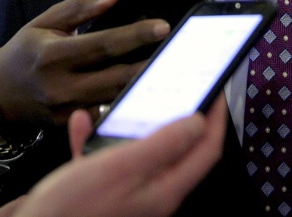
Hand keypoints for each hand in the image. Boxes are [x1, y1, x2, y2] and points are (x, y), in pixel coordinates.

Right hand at [0, 0, 170, 126]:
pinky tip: (153, 94)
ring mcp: (66, 110)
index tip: (164, 26)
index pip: (103, 44)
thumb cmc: (25, 52)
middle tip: (180, 52)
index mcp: (53, 55)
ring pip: (115, 98)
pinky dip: (129, 103)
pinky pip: (106, 114)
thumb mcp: (44, 22)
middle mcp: (60, 85)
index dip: (135, 34)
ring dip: (145, 86)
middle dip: (150, 64)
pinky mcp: (71, 126)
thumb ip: (79, 7)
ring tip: (174, 71)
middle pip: (115, 75)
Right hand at [0, 97, 226, 216]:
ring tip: (127, 100)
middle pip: (179, 150)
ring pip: (141, 151)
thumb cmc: (74, 207)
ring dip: (132, 124)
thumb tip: (200, 122)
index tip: (218, 89)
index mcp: (165, 189)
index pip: (206, 150)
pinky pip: (107, 160)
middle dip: (180, 117)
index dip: (216, 119)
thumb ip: (163, 144)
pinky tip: (83, 124)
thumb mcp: (121, 167)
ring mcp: (128, 195)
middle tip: (182, 87)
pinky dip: (97, 140)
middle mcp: (152, 194)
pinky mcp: (102, 194)